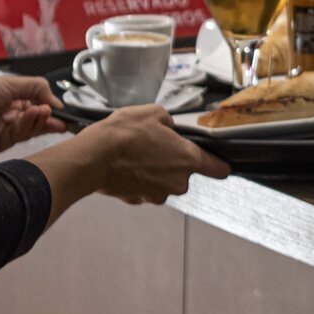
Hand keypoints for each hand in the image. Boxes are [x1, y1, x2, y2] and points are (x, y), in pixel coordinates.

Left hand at [0, 76, 66, 159]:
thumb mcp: (9, 82)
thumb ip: (36, 89)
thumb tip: (56, 101)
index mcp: (4, 98)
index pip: (31, 104)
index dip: (46, 105)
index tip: (60, 107)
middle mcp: (2, 115)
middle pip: (32, 119)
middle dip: (46, 117)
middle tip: (60, 116)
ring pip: (27, 129)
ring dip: (39, 120)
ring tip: (47, 112)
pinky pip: (17, 137)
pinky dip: (28, 126)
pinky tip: (36, 116)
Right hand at [81, 104, 229, 204]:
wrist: (94, 157)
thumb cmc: (125, 133)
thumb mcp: (152, 112)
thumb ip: (169, 122)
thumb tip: (169, 128)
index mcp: (188, 160)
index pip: (219, 169)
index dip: (219, 164)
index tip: (217, 162)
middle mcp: (178, 183)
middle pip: (184, 174)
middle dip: (172, 162)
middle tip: (154, 145)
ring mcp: (158, 195)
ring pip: (163, 182)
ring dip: (154, 171)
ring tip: (134, 154)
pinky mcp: (139, 201)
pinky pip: (144, 189)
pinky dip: (138, 180)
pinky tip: (125, 166)